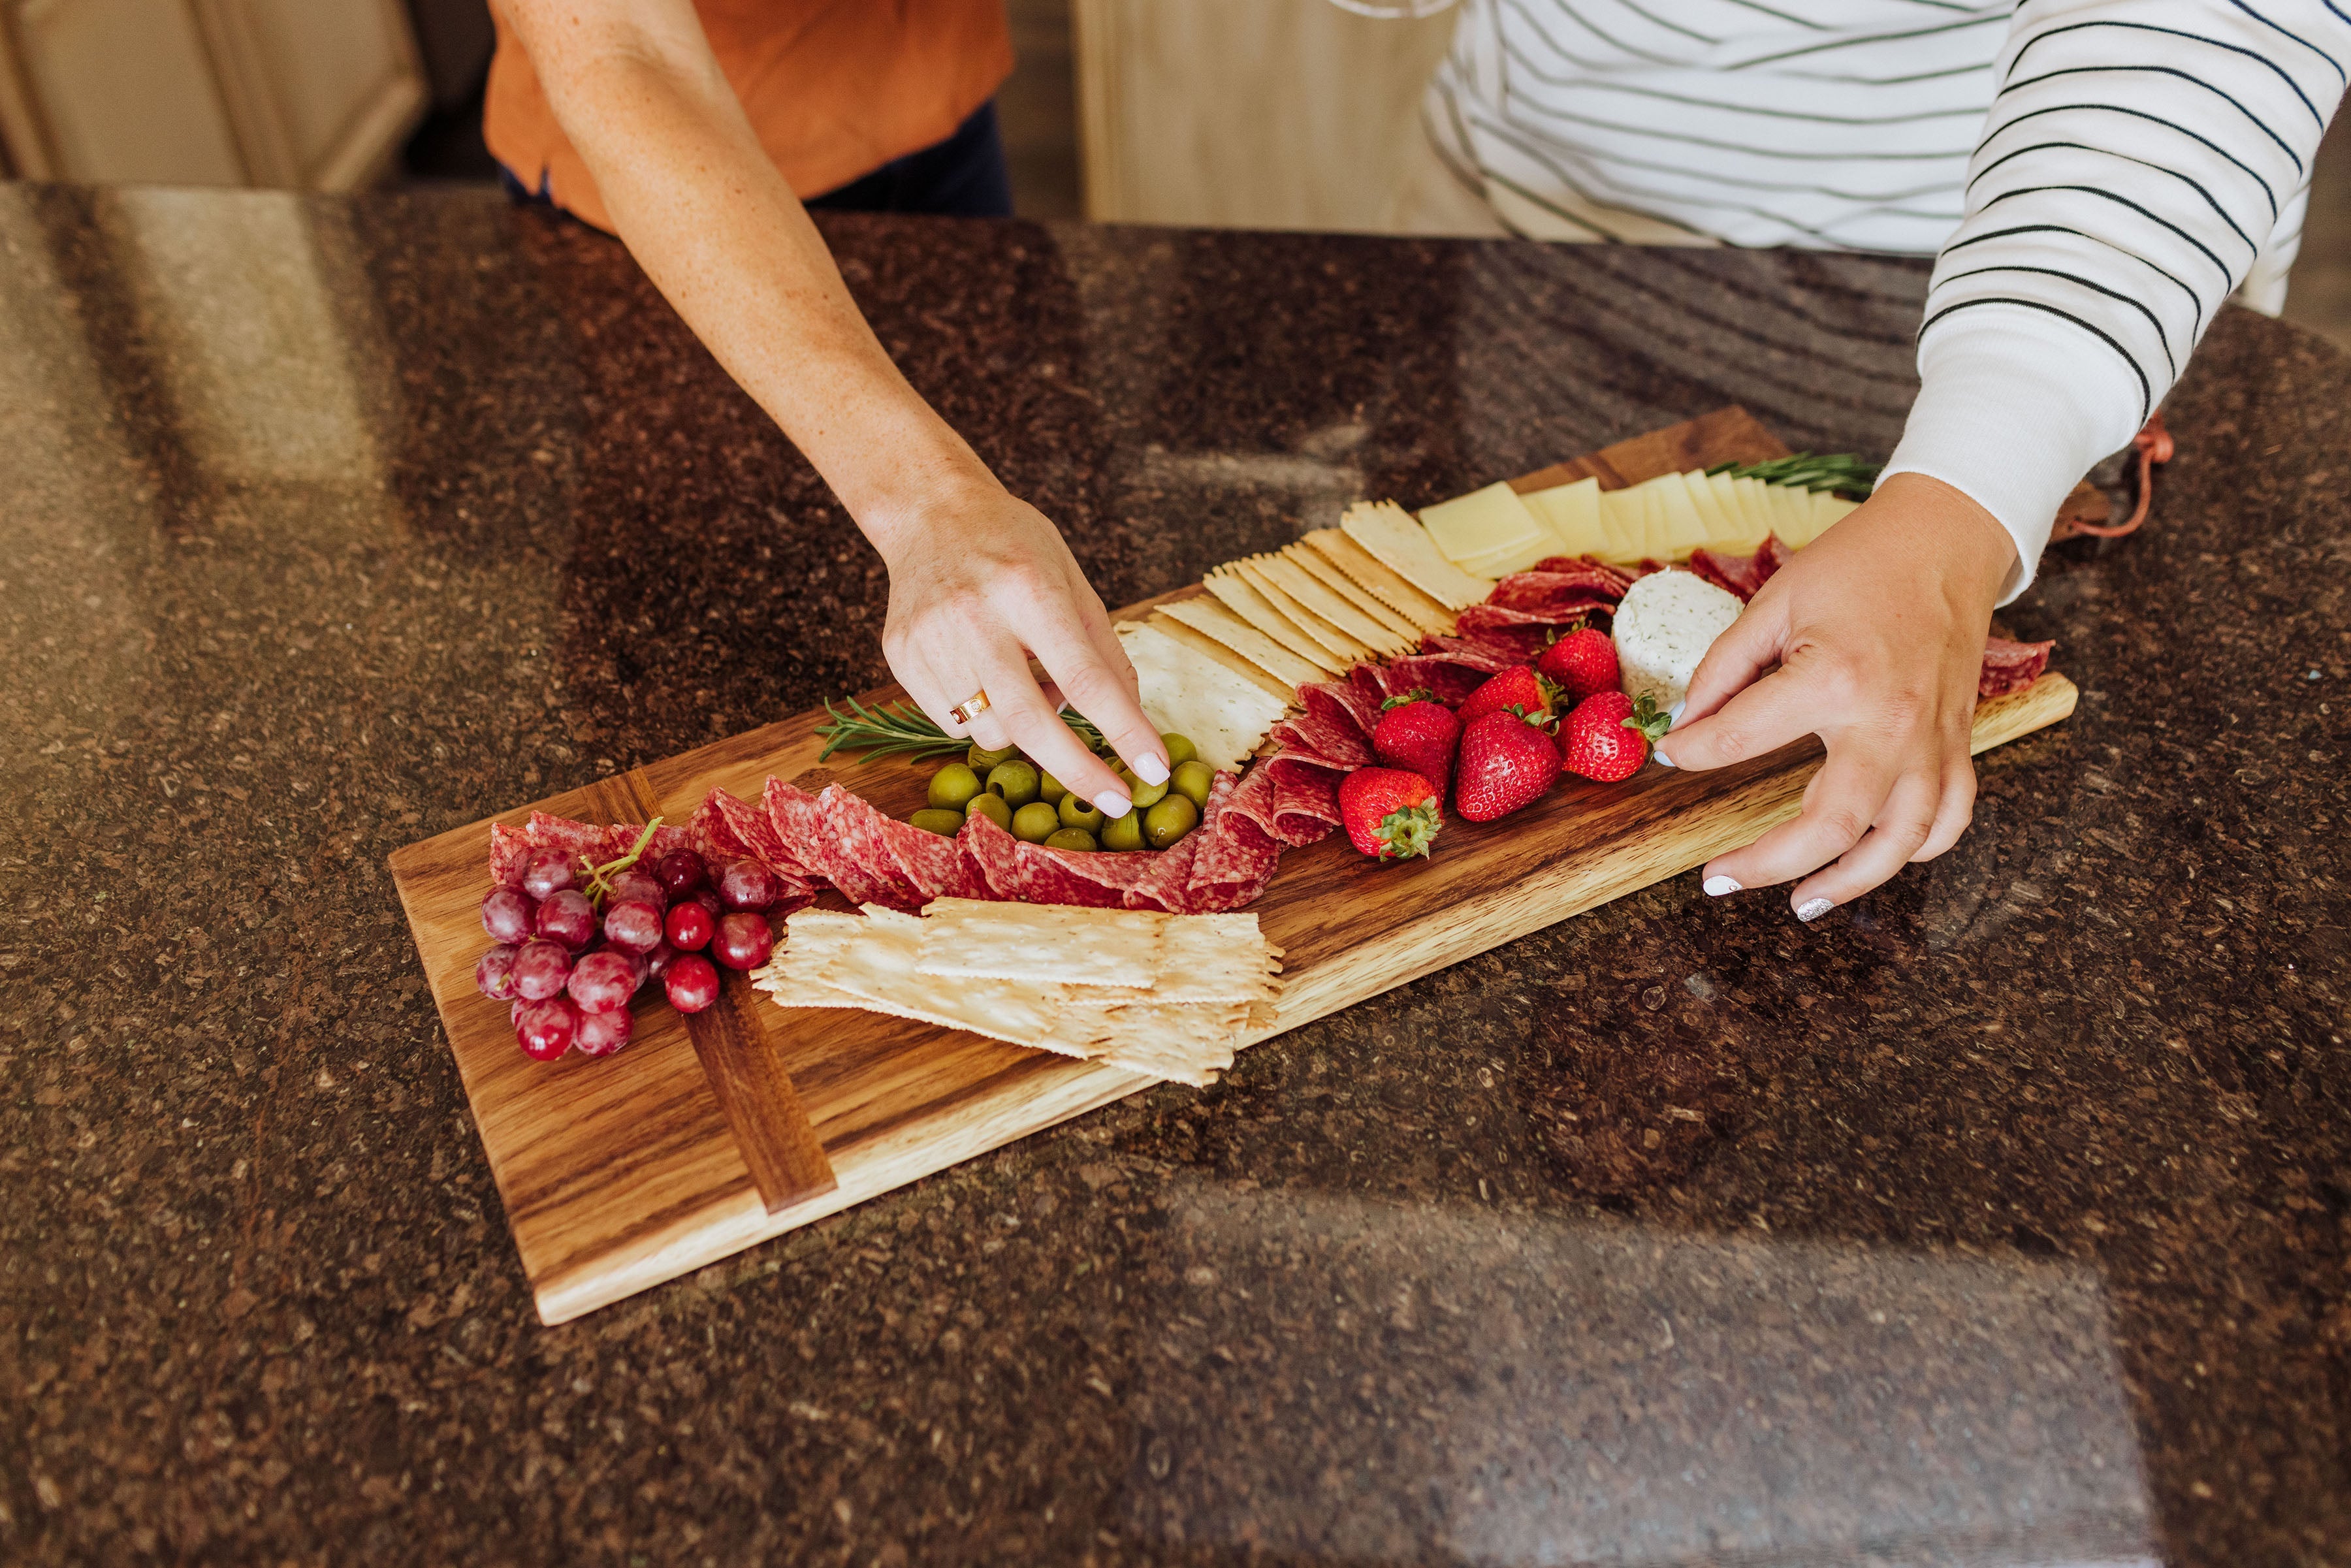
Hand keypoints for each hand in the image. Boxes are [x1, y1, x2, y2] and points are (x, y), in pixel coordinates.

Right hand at [872, 475, 1167, 815]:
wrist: (930, 514)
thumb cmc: (1014, 547)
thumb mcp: (1072, 579)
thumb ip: (1103, 649)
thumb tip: (1129, 721)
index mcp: (1028, 588)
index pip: (1085, 677)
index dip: (1124, 731)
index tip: (1154, 770)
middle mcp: (974, 616)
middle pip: (1029, 721)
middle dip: (1078, 771)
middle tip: (1115, 801)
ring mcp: (929, 640)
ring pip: (990, 731)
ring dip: (1025, 730)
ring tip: (1026, 680)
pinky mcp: (900, 658)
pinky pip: (954, 723)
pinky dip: (985, 717)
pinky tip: (984, 674)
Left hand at [1655, 473, 2017, 918]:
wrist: (1946, 539)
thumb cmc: (1858, 564)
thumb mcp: (1774, 603)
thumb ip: (1723, 670)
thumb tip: (1685, 728)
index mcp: (1832, 679)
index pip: (1741, 740)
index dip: (1694, 754)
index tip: (1670, 757)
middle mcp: (1888, 722)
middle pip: (1831, 824)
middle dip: (1770, 864)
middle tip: (1720, 880)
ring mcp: (1932, 740)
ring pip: (1900, 840)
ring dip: (1851, 883)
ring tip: (1802, 903)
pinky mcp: (1958, 742)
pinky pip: (1949, 817)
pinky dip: (1918, 850)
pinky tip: (1875, 861)